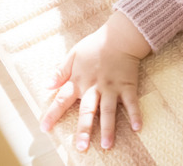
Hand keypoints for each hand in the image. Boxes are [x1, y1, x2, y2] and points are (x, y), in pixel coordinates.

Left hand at [40, 11, 150, 150]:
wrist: (120, 36)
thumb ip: (60, 71)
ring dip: (108, 128)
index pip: (62, 100)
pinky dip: (135, 115)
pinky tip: (138, 128)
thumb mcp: (73, 54)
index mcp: (79, 81)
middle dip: (84, 130)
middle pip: (88, 111)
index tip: (45, 128)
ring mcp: (112, 88)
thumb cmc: (96, 45)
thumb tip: (46, 86)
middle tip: (82, 147)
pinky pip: (132, 103)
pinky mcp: (128, 85)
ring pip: (109, 111)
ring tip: (107, 145)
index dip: (52, 114)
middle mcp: (95, 87)